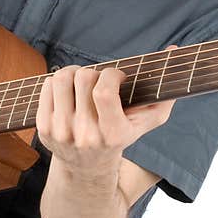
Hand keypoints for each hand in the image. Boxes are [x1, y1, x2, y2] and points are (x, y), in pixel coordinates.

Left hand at [35, 46, 178, 177]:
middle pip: (84, 78)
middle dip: (94, 73)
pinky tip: (68, 92)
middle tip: (99, 82)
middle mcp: (86, 135)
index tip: (116, 77)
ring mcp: (62, 132)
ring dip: (74, 72)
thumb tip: (174, 49)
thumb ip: (165, 90)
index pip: (103, 92)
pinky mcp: (44, 127)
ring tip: (82, 81)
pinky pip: (47, 86)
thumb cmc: (122, 135)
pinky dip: (57, 82)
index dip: (110, 74)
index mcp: (113, 134)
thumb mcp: (147, 121)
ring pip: (62, 78)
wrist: (87, 168)